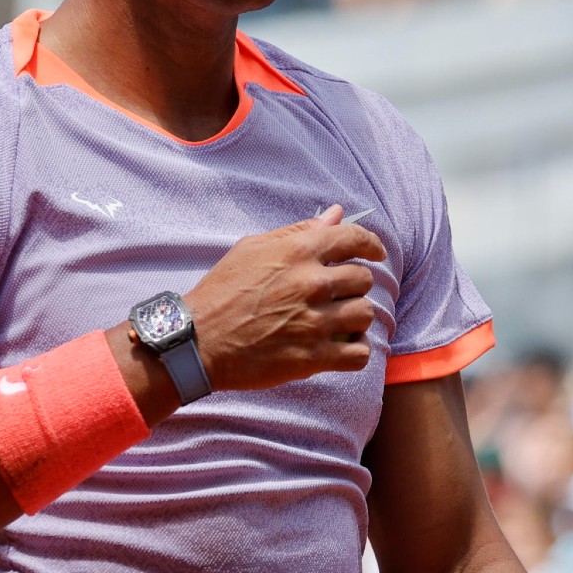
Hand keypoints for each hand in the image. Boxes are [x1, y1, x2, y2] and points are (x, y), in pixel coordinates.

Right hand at [185, 204, 386, 390]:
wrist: (196, 342)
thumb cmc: (222, 292)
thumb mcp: (253, 248)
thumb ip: (299, 231)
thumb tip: (335, 214)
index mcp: (298, 252)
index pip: (355, 238)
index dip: (372, 245)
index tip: (375, 254)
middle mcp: (311, 284)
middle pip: (363, 280)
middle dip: (355, 286)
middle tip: (338, 295)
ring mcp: (314, 322)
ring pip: (365, 315)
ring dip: (355, 319)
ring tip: (337, 322)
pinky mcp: (312, 358)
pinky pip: (358, 354)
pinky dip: (355, 352)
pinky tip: (341, 348)